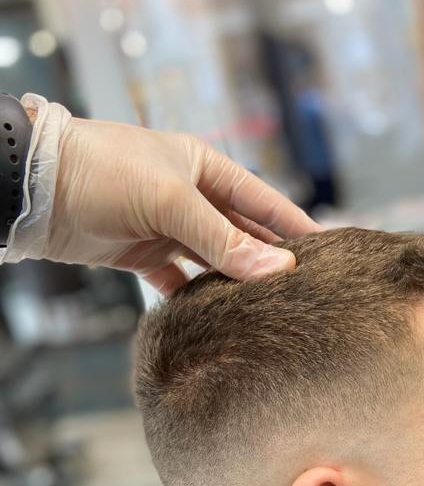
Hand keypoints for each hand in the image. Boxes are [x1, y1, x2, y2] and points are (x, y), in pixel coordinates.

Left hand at [48, 117, 320, 293]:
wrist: (32, 187)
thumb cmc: (102, 172)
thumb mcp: (169, 201)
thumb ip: (222, 239)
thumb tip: (276, 269)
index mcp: (202, 167)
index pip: (263, 201)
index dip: (295, 226)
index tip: (330, 251)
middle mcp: (188, 196)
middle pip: (240, 234)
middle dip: (267, 262)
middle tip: (302, 293)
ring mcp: (165, 226)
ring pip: (212, 261)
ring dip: (233, 284)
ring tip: (265, 311)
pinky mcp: (140, 253)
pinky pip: (178, 280)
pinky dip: (193, 298)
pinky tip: (213, 318)